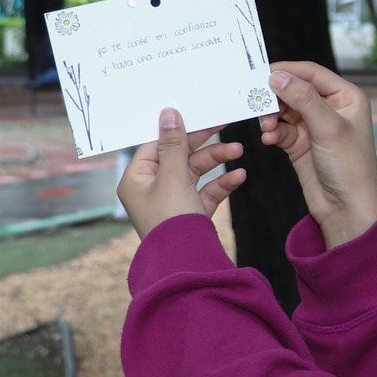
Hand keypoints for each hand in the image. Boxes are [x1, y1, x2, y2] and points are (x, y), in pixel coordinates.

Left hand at [118, 108, 242, 239]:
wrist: (186, 262)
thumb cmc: (171, 219)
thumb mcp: (173, 175)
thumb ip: (174, 144)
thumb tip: (168, 114)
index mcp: (137, 179)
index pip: (155, 145)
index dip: (176, 130)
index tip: (196, 115)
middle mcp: (151, 189)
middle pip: (179, 156)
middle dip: (204, 144)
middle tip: (223, 124)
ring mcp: (172, 202)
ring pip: (195, 172)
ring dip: (217, 160)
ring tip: (238, 151)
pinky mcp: (190, 213)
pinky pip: (206, 191)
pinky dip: (221, 182)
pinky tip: (239, 176)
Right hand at [260, 61, 376, 248]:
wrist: (346, 208)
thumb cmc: (350, 167)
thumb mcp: (328, 128)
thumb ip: (303, 98)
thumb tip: (278, 75)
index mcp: (347, 97)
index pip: (312, 73)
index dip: (288, 70)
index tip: (262, 73)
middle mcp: (331, 107)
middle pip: (295, 89)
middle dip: (276, 96)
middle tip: (257, 101)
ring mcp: (315, 126)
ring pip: (284, 109)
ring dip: (271, 115)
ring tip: (266, 126)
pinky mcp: (301, 143)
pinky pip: (280, 129)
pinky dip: (272, 131)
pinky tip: (269, 139)